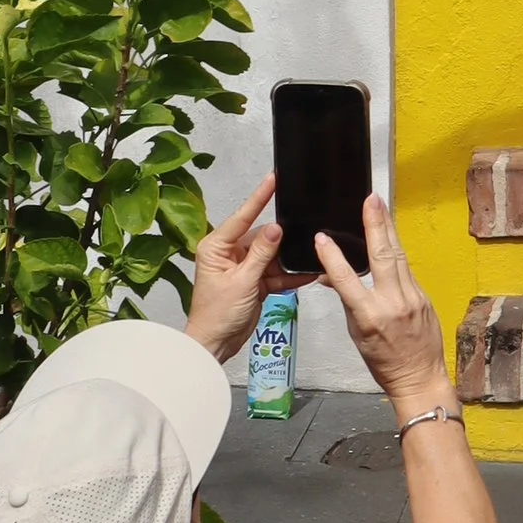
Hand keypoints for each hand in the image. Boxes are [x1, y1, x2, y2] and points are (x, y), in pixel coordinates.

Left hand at [185, 175, 287, 357]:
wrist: (216, 344)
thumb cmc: (216, 316)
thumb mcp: (243, 282)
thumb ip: (261, 253)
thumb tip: (276, 227)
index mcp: (216, 247)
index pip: (242, 216)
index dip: (259, 197)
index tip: (272, 179)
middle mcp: (228, 253)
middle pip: (261, 236)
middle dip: (280, 240)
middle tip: (300, 234)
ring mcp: (242, 267)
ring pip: (271, 254)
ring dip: (286, 260)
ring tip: (306, 256)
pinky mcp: (253, 281)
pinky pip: (274, 272)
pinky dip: (288, 275)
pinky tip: (305, 273)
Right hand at [311, 194, 450, 408]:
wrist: (419, 376)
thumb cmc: (382, 361)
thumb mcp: (355, 334)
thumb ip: (347, 301)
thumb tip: (331, 277)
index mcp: (369, 316)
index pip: (346, 280)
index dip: (332, 258)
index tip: (322, 238)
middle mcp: (393, 302)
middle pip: (382, 256)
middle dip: (375, 225)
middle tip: (370, 200)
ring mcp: (412, 297)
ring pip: (397, 256)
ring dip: (388, 229)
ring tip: (380, 207)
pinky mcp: (423, 296)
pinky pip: (406, 268)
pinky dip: (395, 251)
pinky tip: (390, 236)